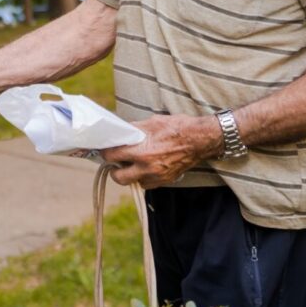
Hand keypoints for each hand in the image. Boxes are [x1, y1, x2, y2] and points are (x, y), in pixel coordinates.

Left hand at [100, 114, 219, 187]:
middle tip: (116, 161)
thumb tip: (120, 132)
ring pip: (133, 183)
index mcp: (142, 152)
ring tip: (131, 163)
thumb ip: (133, 130)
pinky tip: (145, 167)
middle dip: (114, 170)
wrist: (200, 139)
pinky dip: (143, 177)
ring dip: (130, 175)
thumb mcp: (151, 123)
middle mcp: (148, 168)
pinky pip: (147, 184)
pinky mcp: (165, 181)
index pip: (113, 157)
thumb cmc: (177, 128)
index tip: (105, 150)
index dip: (106, 153)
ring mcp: (157, 177)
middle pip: (119, 178)